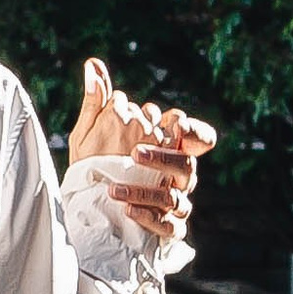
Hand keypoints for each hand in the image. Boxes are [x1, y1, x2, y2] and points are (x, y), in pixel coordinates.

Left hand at [68, 59, 216, 246]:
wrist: (91, 207)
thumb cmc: (99, 164)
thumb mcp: (94, 132)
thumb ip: (99, 100)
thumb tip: (92, 63)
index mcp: (170, 150)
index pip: (201, 137)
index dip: (195, 130)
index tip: (176, 123)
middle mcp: (178, 177)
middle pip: (187, 166)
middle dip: (164, 158)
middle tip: (135, 153)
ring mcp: (174, 204)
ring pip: (175, 200)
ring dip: (145, 192)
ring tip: (114, 189)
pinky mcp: (166, 230)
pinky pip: (169, 228)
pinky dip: (150, 219)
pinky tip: (127, 211)